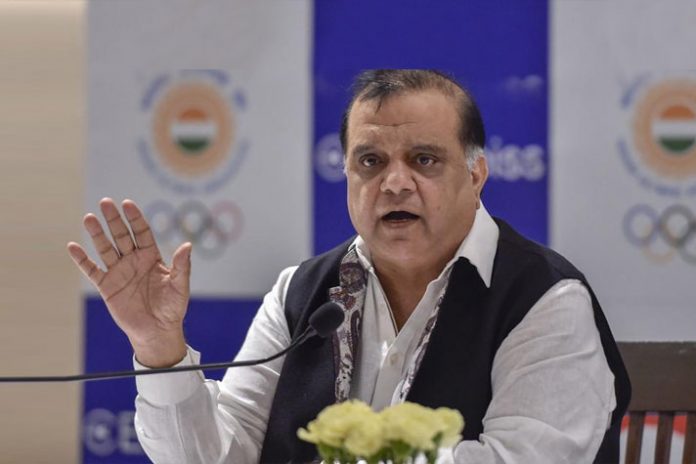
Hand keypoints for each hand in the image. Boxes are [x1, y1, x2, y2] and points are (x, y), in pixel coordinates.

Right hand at [67, 198, 190, 366]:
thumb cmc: (172, 308)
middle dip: (114, 220)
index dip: (135, 218)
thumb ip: (182, 266)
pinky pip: (92, 270)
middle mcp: (134, 260)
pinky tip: (73, 246)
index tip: (127, 204)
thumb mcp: (180, 286)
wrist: (157, 331)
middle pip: (122, 235)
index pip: (142, 232)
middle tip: (105, 202)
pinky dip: (82, 259)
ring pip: (106, 248)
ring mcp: (119, 272)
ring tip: (89, 218)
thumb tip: (187, 245)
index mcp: (152, 257)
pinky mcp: (107, 286)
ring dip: (97, 234)